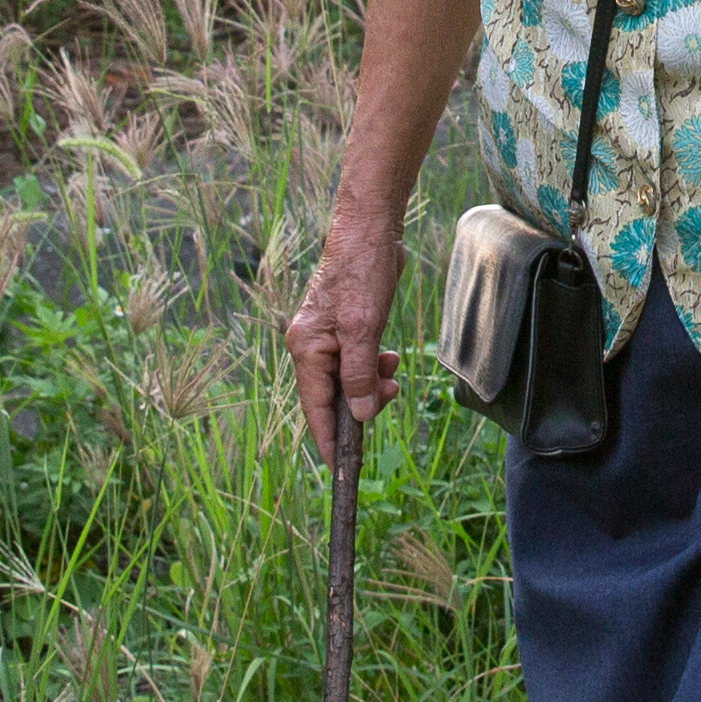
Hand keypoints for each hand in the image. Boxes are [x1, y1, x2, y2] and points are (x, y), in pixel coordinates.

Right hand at [281, 216, 399, 455]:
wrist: (371, 231)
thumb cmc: (362, 273)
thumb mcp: (363, 329)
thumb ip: (360, 375)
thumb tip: (361, 415)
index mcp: (306, 348)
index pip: (315, 408)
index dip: (329, 440)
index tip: (342, 470)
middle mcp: (310, 346)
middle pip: (332, 396)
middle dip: (361, 405)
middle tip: (391, 395)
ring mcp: (327, 337)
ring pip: (347, 380)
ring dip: (372, 384)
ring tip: (394, 374)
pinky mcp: (345, 328)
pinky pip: (356, 362)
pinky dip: (374, 366)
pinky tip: (390, 358)